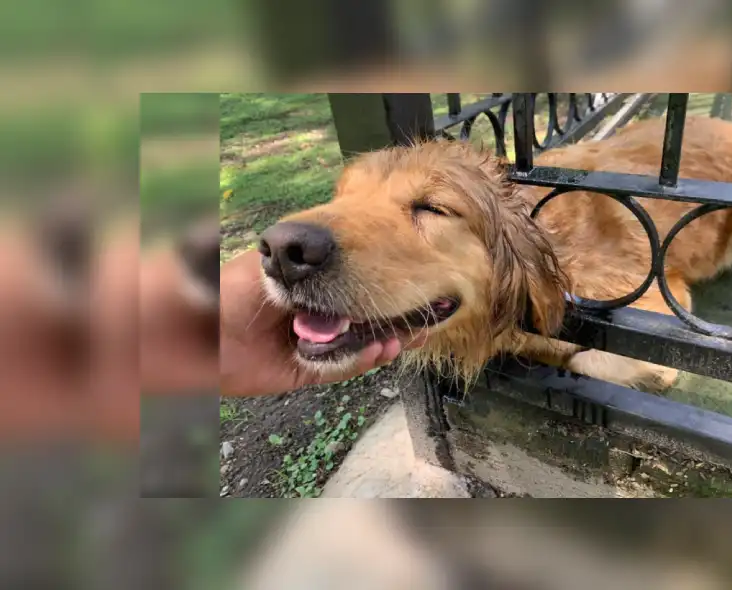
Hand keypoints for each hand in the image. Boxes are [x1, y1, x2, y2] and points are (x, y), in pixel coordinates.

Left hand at [219, 250, 417, 396]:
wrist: (188, 332)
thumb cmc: (223, 287)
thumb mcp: (272, 267)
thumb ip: (312, 269)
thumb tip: (355, 263)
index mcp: (305, 285)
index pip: (352, 283)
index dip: (381, 284)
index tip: (411, 278)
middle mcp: (311, 314)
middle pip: (362, 317)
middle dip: (393, 317)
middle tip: (425, 316)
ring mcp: (310, 344)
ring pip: (358, 345)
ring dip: (385, 340)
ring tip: (411, 335)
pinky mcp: (303, 372)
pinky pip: (340, 368)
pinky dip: (364, 360)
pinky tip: (383, 348)